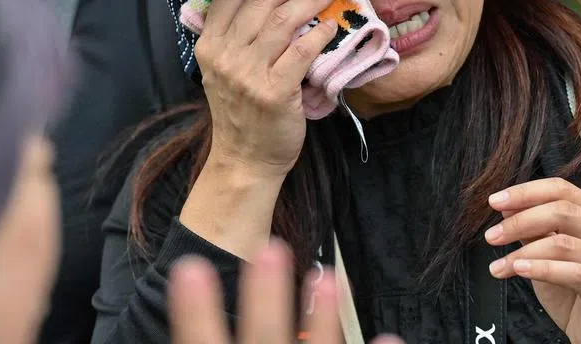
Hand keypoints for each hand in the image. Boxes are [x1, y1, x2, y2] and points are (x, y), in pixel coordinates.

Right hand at [168, 241, 404, 343]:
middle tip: (271, 247)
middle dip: (267, 295)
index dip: (195, 309)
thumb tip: (192, 287)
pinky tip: (390, 338)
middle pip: (263, 337)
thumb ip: (214, 336)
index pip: (201, 343)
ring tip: (326, 276)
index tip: (190, 266)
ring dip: (324, 317)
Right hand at [194, 0, 338, 177]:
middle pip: (261, 0)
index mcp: (209, 44)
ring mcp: (248, 74)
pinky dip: (319, 33)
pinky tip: (330, 24)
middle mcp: (224, 55)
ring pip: (283, 20)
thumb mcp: (222, 69)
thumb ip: (234, 35)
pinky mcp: (275, 92)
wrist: (245, 160)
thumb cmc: (241, 111)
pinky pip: (301, 51)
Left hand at [485, 178, 580, 343]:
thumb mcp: (549, 256)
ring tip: (500, 265)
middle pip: (561, 211)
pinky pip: (573, 272)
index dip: (525, 192)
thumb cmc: (577, 293)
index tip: (495, 201)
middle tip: (492, 236)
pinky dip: (541, 269)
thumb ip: (533, 230)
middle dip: (520, 220)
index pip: (561, 189)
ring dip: (523, 252)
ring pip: (562, 243)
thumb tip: (507, 207)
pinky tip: (519, 270)